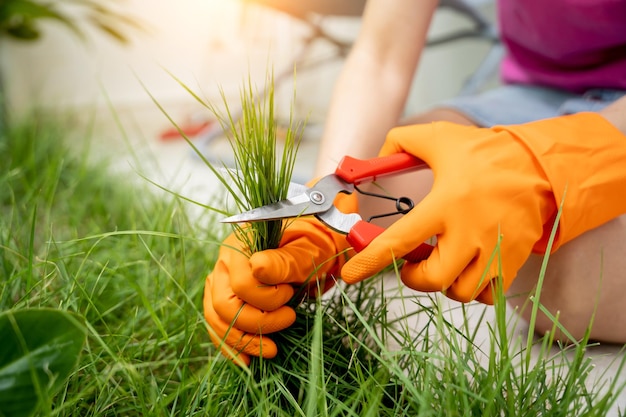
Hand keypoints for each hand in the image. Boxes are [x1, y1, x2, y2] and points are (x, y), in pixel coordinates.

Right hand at [204, 195, 355, 364]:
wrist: (315, 252)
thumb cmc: (312, 247)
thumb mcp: (306, 251)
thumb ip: (283, 261)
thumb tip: (257, 268)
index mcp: (240, 245)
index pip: (241, 284)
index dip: (267, 298)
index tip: (290, 293)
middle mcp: (224, 263)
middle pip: (223, 304)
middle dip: (257, 322)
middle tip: (289, 319)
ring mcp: (222, 283)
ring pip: (217, 319)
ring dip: (244, 340)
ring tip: (272, 349)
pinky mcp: (226, 300)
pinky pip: (218, 327)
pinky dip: (232, 346)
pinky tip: (247, 360)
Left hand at [341, 113, 625, 303]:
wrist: (539, 165)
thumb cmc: (484, 153)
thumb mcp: (438, 138)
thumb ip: (398, 144)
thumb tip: (371, 159)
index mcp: (446, 204)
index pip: (399, 241)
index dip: (370, 261)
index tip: (350, 275)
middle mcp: (470, 232)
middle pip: (432, 279)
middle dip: (413, 277)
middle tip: (411, 263)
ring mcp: (495, 250)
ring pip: (460, 292)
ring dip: (444, 284)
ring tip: (441, 263)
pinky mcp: (514, 260)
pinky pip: (488, 295)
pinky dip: (473, 289)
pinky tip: (468, 268)